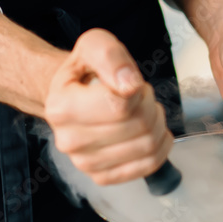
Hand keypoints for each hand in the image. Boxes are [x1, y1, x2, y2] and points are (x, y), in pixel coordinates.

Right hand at [45, 29, 172, 184]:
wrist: (74, 96)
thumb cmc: (86, 72)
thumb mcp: (94, 46)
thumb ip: (111, 56)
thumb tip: (129, 84)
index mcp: (62, 108)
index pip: (120, 105)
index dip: (138, 90)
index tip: (130, 82)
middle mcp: (69, 140)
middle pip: (138, 125)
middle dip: (149, 104)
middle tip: (138, 95)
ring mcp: (84, 163)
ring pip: (147, 145)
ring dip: (156, 122)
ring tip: (141, 111)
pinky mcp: (102, 176)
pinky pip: (148, 166)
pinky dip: (160, 146)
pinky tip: (151, 131)